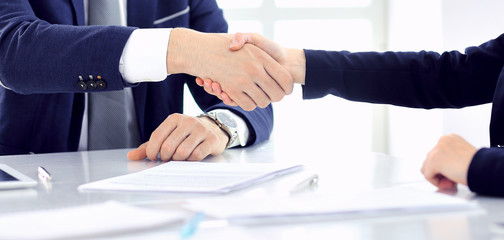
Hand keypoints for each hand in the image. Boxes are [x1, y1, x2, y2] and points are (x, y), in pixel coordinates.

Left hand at [127, 113, 228, 160]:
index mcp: (174, 118)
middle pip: (169, 146)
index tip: (154, 157)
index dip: (152, 151)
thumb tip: (131, 156)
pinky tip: (190, 157)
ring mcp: (201, 130)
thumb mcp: (168, 135)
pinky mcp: (211, 140)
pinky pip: (196, 156)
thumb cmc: (186, 134)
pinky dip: (190, 160)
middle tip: (168, 158)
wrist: (214, 129)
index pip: (157, 137)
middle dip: (166, 157)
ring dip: (178, 160)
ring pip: (182, 152)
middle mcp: (188, 122)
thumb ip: (149, 146)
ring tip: (179, 157)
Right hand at [167, 28, 292, 110]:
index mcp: (262, 56)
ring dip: (260, 101)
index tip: (285, 90)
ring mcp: (243, 80)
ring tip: (257, 93)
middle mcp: (255, 69)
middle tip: (270, 93)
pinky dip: (248, 104)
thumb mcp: (249, 39)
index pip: (286, 79)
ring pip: (263, 102)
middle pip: (276, 95)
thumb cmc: (228, 44)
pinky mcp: (232, 90)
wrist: (201, 49)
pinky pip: (248, 105)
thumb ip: (266, 53)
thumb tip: (275, 70)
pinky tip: (245, 96)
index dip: (288, 88)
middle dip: (275, 97)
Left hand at [421, 134, 476, 188]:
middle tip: (452, 178)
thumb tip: (439, 168)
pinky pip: (427, 176)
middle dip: (439, 172)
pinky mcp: (433, 161)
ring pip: (426, 168)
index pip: (436, 153)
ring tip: (451, 180)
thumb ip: (448, 158)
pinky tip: (450, 182)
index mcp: (449, 139)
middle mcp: (441, 141)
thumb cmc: (477, 165)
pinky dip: (436, 182)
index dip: (443, 167)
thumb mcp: (461, 156)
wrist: (482, 168)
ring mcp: (436, 150)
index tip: (453, 172)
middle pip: (429, 160)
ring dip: (438, 177)